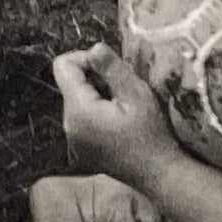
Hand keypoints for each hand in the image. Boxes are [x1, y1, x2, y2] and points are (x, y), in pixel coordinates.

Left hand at [55, 42, 184, 191]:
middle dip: (94, 79)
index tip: (110, 69)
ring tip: (123, 108)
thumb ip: (111, 68)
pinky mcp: (81, 148)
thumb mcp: (136, 94)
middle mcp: (68, 126)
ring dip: (97, 95)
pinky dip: (97, 112)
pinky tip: (119, 123)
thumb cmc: (152, 134)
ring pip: (77, 99)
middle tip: (123, 91)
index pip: (62, 66)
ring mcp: (73, 140)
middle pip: (70, 83)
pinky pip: (81, 118)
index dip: (85, 58)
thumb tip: (94, 47)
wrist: (159, 174)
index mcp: (78, 110)